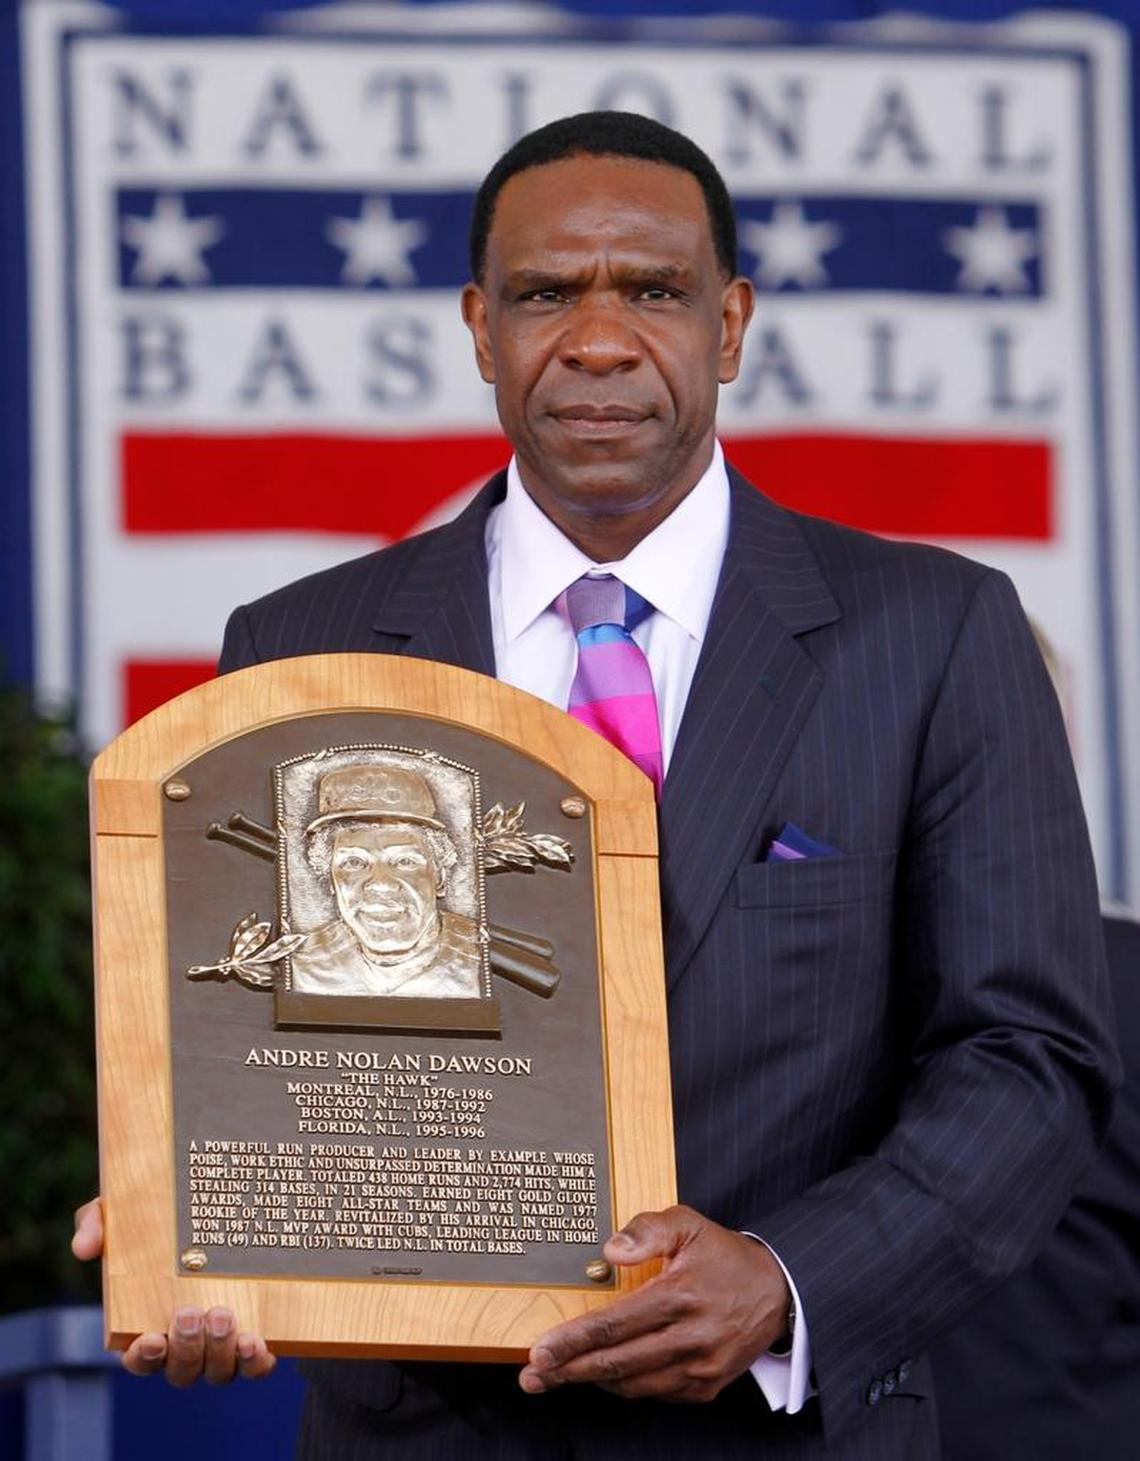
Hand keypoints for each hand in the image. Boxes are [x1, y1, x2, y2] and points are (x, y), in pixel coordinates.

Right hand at [72, 1196, 275, 1385]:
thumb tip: (84, 1248)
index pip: (139, 1359)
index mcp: (146, 1326)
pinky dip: (255, 1362)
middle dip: (186, 1348)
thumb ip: (95, 1226)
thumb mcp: (117, 1212)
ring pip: (217, 1371)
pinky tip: (256, 1342)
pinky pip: (254, 1365)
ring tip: (223, 1315)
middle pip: (181, 1370)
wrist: (210, 1206)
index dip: (143, 1357)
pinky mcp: (251, 1337)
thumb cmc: (151, 1219)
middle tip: (190, 1313)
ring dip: (219, 1352)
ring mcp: (218, 1345)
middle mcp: (183, 1344)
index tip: (151, 1338)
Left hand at [518, 1204, 789, 1402]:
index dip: (573, 1341)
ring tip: (558, 1376)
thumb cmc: (724, 1255)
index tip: (539, 1350)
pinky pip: (656, 1391)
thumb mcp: (689, 1224)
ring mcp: (701, 1368)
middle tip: (532, 1377)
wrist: (778, 1292)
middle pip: (617, 1362)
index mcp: (681, 1296)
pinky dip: (626, 1384)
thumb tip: (608, 1251)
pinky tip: (605, 1373)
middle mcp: (691, 1338)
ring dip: (592, 1382)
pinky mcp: (707, 1386)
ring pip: (634, 1384)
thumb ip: (648, 1229)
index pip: (615, 1324)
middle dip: (569, 1371)